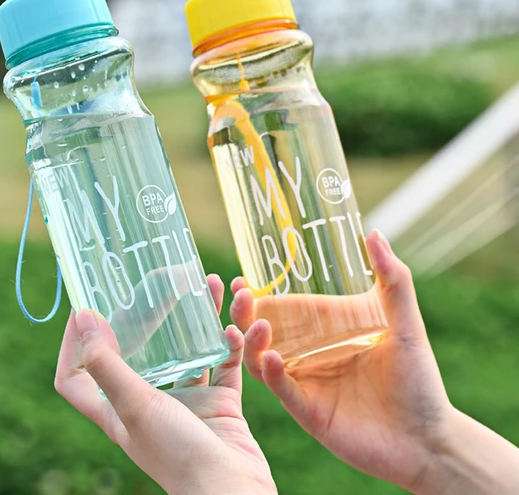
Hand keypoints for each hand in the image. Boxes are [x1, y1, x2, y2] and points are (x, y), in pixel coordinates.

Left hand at [55, 274, 276, 494]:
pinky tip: (235, 326)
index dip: (72, 344)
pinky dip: (230, 343)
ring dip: (201, 318)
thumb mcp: (134, 405)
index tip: (82, 307)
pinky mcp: (219, 402)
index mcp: (116, 410)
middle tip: (159, 280)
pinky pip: (224, 363)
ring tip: (213, 284)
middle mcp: (148, 403)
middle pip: (141, 350)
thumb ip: (107, 363)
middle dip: (150, 314)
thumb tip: (82, 317)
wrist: (233, 491)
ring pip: (190, 349)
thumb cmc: (178, 456)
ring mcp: (186, 402)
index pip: (77, 376)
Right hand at [231, 229, 518, 493]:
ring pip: (261, 359)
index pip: (283, 308)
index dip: (258, 295)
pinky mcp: (308, 410)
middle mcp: (309, 354)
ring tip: (258, 325)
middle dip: (245, 314)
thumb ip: (392, 280)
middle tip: (240, 296)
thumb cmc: (419, 379)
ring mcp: (306, 382)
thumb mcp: (405, 323)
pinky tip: (273, 358)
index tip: (241, 279)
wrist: (429, 438)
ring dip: (253, 341)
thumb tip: (373, 232)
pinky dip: (272, 373)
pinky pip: (282, 389)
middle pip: (262, 331)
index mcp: (325, 331)